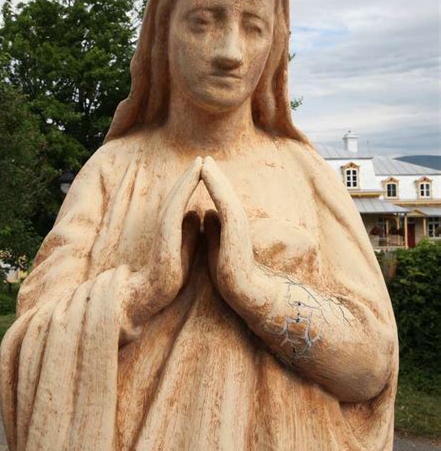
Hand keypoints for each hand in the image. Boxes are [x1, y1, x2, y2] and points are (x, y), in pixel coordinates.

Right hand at [133, 157, 201, 321]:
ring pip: (174, 200)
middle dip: (189, 176)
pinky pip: (173, 212)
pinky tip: (193, 183)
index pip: (180, 202)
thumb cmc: (166, 278)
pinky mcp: (164, 239)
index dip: (189, 185)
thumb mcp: (183, 252)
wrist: (147, 296)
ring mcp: (162, 232)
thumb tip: (195, 214)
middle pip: (177, 196)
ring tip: (199, 164)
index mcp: (170, 229)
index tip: (201, 168)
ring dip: (186, 181)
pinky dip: (183, 195)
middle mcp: (164, 227)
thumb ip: (188, 233)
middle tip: (202, 158)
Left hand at [201, 156, 264, 312]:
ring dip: (216, 177)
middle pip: (224, 193)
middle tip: (205, 158)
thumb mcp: (215, 248)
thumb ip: (212, 230)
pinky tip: (206, 176)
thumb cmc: (231, 275)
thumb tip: (206, 213)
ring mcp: (238, 224)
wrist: (247, 293)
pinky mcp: (236, 228)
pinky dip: (216, 186)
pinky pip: (225, 201)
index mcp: (231, 226)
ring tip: (205, 162)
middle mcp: (237, 221)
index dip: (212, 185)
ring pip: (226, 194)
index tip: (202, 170)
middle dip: (215, 175)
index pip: (221, 200)